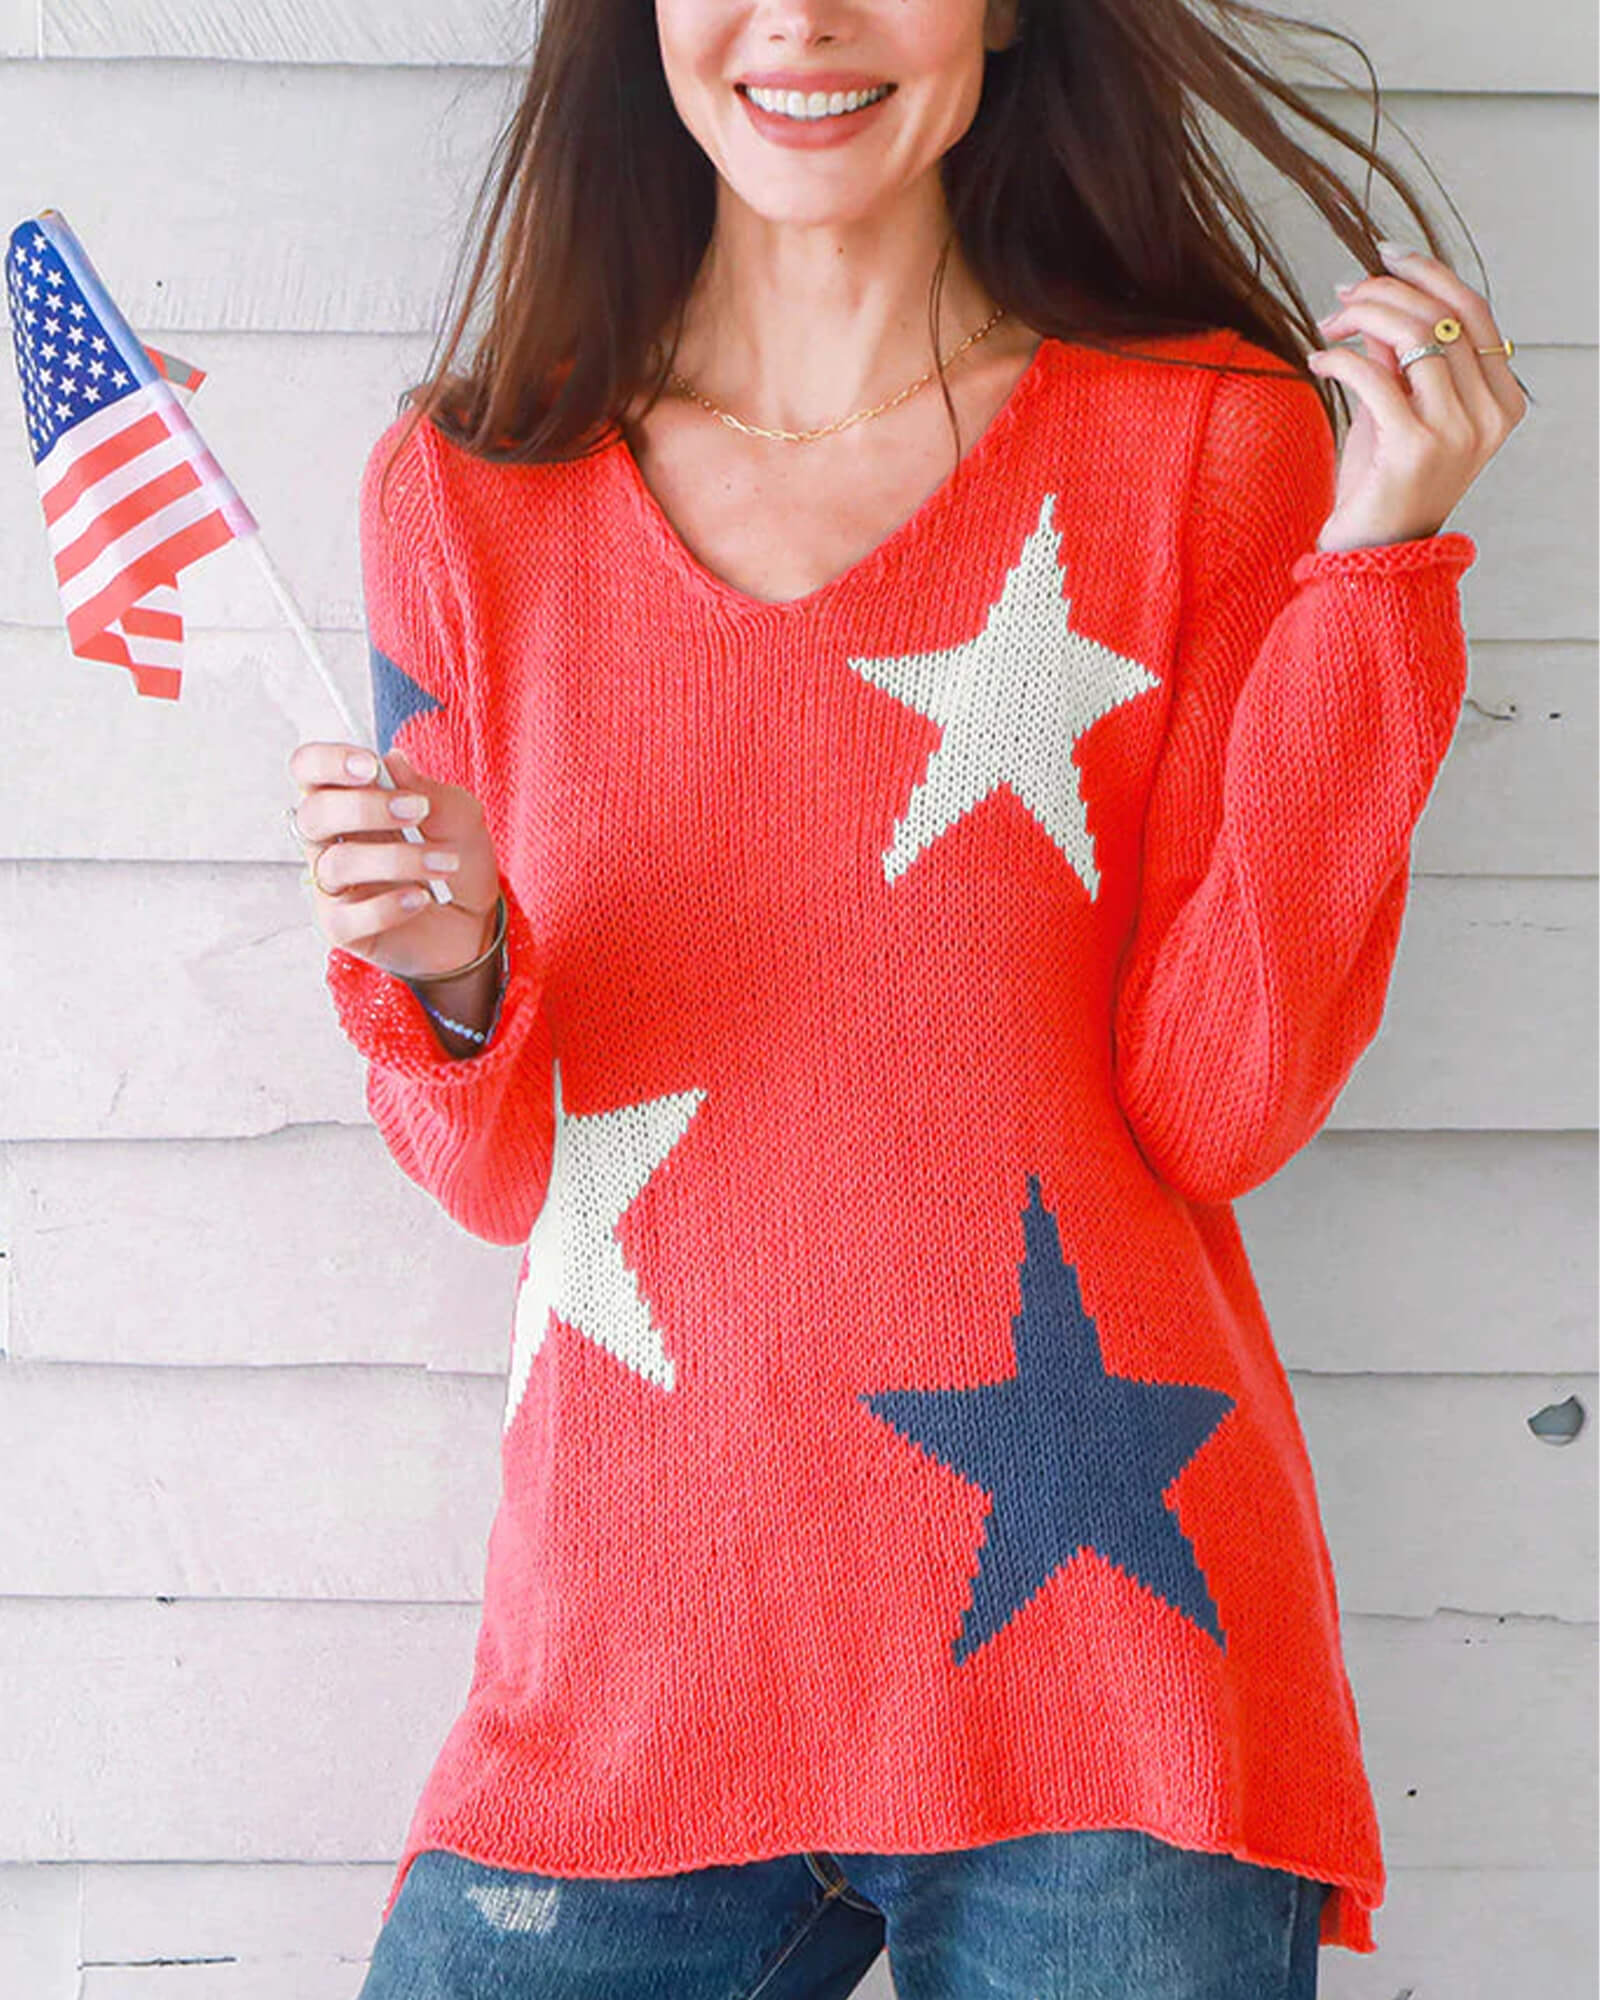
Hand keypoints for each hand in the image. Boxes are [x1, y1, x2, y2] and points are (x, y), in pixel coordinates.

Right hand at [286, 740, 501, 977]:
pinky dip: (388, 907)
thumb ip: (428, 790)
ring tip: (444, 864)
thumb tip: (394, 761)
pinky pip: (346, 918)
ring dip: (396, 859)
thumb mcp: (458, 817)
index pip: (309, 769)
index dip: (328, 762)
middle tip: (418, 810)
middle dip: (364, 808)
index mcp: (348, 799)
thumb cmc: (456, 858)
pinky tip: (421, 898)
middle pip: (313, 813)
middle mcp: (330, 840)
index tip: (370, 766)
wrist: (475, 919)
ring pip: (337, 864)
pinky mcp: (341, 926)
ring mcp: (332, 885)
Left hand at [1306, 243, 1526, 551]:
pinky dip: (1340, 358)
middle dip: (1383, 292)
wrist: (1372, 555)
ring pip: (1413, 336)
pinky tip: (1319, 360)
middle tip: (1341, 298)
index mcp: (1501, 401)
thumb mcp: (1400, 408)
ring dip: (1360, 317)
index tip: (1386, 253)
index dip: (1428, 272)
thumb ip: (1400, 357)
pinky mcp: (1414, 448)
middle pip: (1440, 315)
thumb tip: (1376, 296)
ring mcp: (1456, 432)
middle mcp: (1489, 415)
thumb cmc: (1385, 483)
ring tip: (1328, 326)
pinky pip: (1375, 375)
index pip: (1472, 310)